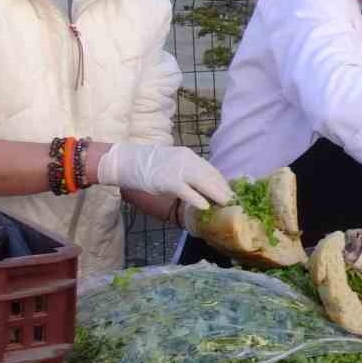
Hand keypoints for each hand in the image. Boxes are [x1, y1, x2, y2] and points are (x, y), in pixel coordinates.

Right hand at [97, 143, 232, 209]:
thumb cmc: (150, 164)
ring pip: (203, 182)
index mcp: (188, 156)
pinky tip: (205, 206)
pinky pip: (186, 191)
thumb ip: (187, 171)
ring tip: (226, 203)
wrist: (128, 161)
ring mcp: (178, 170)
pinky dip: (197, 199)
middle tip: (233, 200)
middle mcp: (187, 161)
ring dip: (216, 194)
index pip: (210, 169)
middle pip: (210, 176)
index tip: (230, 191)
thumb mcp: (173, 163)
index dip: (221, 181)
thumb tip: (201, 184)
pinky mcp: (168, 181)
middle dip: (223, 189)